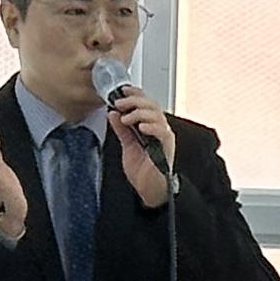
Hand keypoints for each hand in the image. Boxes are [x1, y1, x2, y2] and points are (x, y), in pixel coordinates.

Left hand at [100, 83, 176, 209]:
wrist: (150, 190)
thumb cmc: (143, 171)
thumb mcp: (127, 146)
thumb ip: (122, 129)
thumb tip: (113, 113)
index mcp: (150, 126)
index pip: (146, 102)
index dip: (135, 93)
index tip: (122, 90)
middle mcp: (159, 128)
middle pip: (151, 104)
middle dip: (134, 101)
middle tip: (120, 103)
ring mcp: (164, 137)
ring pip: (156, 114)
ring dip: (138, 113)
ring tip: (126, 118)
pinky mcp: (166, 147)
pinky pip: (162, 131)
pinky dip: (151, 126)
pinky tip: (141, 127)